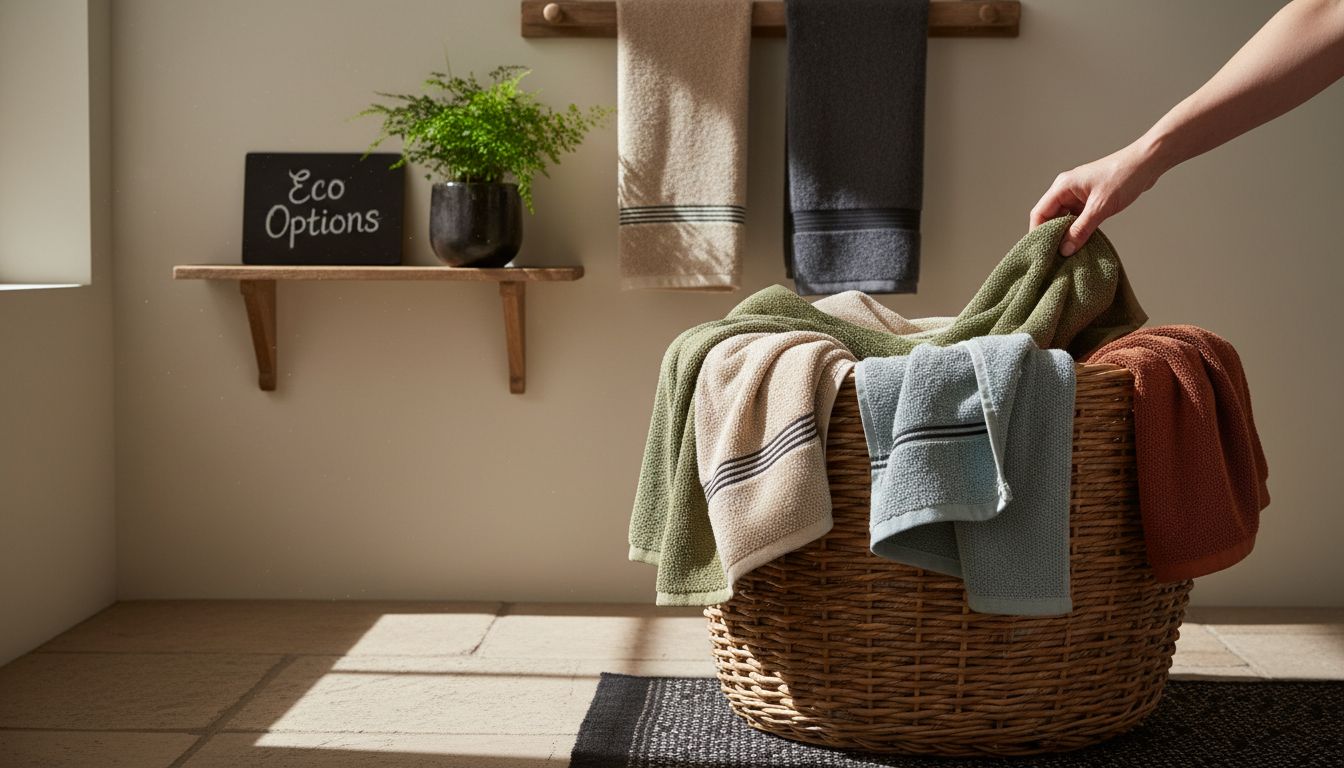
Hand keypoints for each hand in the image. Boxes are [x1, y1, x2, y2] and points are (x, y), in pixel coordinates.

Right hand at [1029, 142, 1164, 255]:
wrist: (1147, 162)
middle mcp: (1067, 190)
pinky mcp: (1089, 199)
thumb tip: (1065, 250)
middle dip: (1052, 236)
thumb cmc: (1124, 177)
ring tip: (1068, 252)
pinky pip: (1077, 217)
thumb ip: (1081, 229)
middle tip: (1055, 256)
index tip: (1041, 251)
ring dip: (1066, 233)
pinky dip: (1078, 229)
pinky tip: (1081, 241)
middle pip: (1050, 217)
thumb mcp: (1100, 207)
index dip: (1037, 233)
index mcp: (1063, 186)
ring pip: (1064, 218)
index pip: (1039, 213)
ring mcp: (1078, 194)